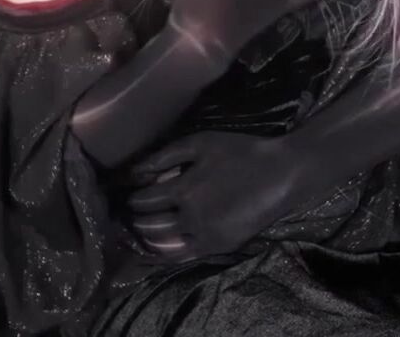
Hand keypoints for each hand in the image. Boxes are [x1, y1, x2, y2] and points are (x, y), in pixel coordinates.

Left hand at [123, 131, 308, 261]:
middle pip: (150, 225)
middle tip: (118, 218)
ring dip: (143, 239)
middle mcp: (191, 218)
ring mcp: (205, 237)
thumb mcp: (201, 143)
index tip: (121, 197)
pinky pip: (181, 256)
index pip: (145, 200)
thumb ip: (165, 156)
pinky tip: (150, 252)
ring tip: (130, 233)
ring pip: (162, 244)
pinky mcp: (218, 247)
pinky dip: (162, 255)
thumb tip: (133, 170)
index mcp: (185, 190)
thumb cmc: (240, 152)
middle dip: (131, 221)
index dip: (130, 199)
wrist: (281, 174)